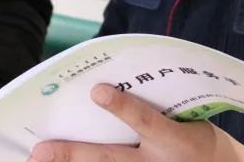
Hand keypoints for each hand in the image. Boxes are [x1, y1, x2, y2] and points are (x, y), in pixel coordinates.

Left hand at [27, 85, 243, 161]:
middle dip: (74, 155)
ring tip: (40, 159)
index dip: (124, 108)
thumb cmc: (203, 141)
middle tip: (41, 151)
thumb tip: (109, 88)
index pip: (148, 123)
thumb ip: (156, 108)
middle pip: (111, 160)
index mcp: (178, 142)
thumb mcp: (190, 120)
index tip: (98, 91)